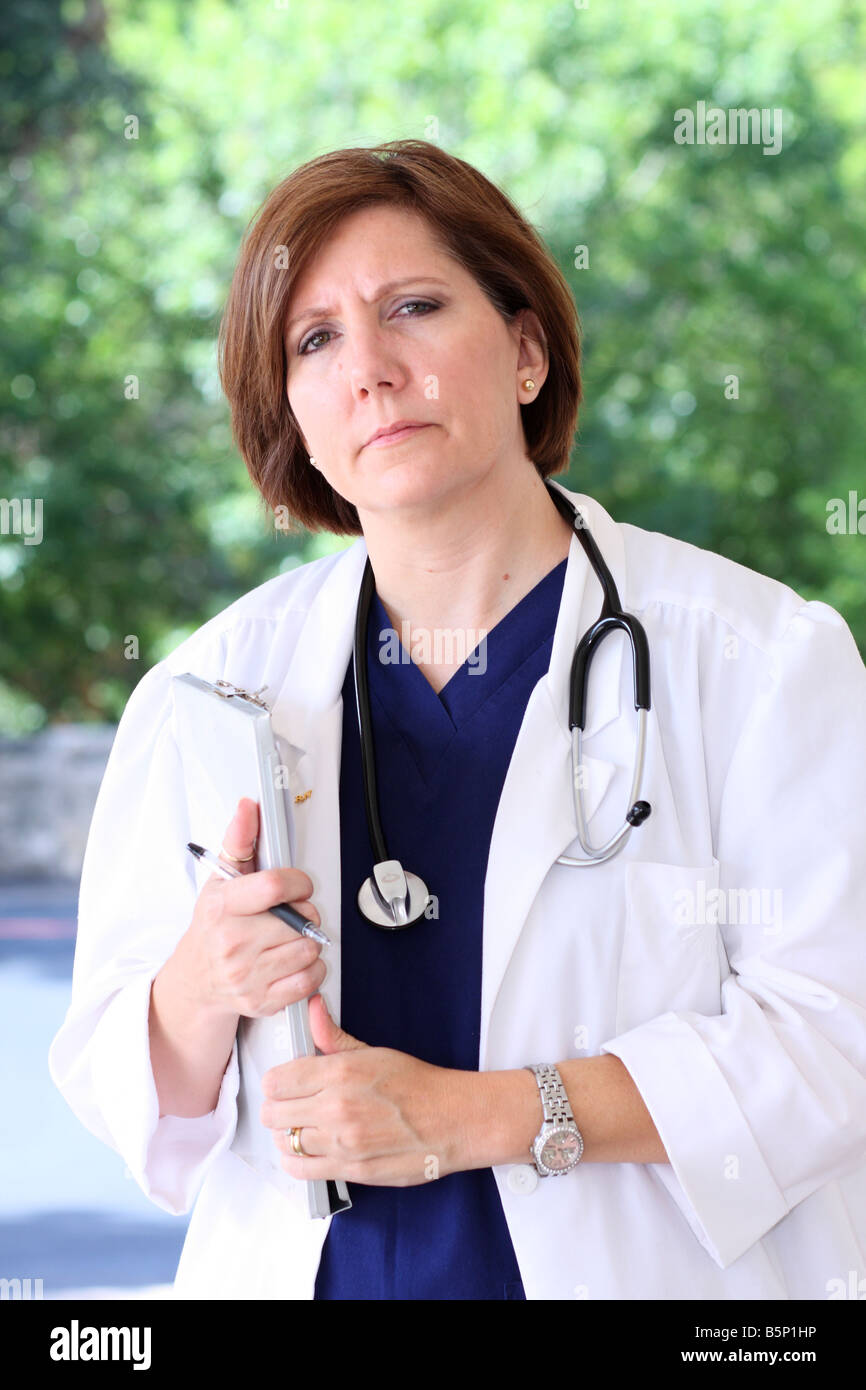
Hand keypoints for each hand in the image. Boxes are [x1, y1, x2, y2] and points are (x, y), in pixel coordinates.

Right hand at [176, 797, 326, 1021]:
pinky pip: (309, 981)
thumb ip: (239, 840)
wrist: (196, 979)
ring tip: (292, 937)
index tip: (298, 886)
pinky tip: (295, 960)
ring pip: (309, 950)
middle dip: (305, 914)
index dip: (298, 882)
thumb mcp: (220, 880)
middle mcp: (232, 943)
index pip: (273, 887)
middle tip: (292, 915)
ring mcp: (246, 976)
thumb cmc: (214, 926)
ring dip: (310, 942)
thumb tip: (248, 806)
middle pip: (299, 920)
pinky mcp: (261, 1001)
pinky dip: (312, 970)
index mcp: (222, 908)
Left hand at [259, 995, 468, 1186]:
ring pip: (284, 1142)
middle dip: (277, 1108)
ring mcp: (342, 1142)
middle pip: (273, 1113)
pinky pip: (300, 1170)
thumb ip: (333, 1035)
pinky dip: (295, 1162)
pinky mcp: (349, 1170)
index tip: (284, 1083)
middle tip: (290, 1105)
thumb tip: (313, 1010)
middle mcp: (337, 1107)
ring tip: (300, 1127)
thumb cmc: (418, 1086)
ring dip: (286, 1134)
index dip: (275, 1082)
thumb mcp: (374, 1052)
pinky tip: (305, 1151)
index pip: (276, 1081)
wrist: (452, 1120)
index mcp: (340, 1072)